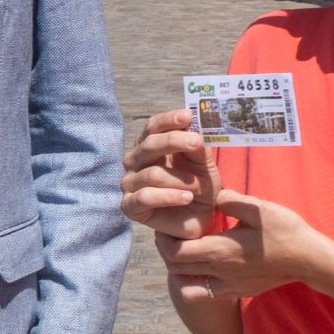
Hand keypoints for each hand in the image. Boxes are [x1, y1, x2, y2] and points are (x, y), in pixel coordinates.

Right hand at [120, 109, 224, 238]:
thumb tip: (193, 129)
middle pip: (148, 145)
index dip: (168, 120)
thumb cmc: (198, 186)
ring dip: (181, 179)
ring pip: (151, 174)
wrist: (198, 218)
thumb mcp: (203, 164)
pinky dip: (169, 196)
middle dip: (174, 142)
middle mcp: (135, 162)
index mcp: (150, 146)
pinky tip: (187, 198)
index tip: (188, 116)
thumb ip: (196, 148)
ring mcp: (129, 184)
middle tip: (197, 142)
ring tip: (200, 186)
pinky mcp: (129, 206)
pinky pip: (146, 197)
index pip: (152, 127)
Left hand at [162, 188, 333, 300]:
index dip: (164, 238)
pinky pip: (201, 295)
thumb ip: (229, 200)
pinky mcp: (235, 292)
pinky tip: (198, 269)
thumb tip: (210, 194)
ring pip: (184, 283)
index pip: (174, 250)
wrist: (310, 259)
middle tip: (170, 234)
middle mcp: (218, 272)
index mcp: (219, 250)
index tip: (167, 224)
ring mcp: (227, 285)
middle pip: (174, 266)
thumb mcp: (258, 208)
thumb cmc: (286, 231)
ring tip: (182, 250)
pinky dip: (191, 284)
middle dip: (166, 250)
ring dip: (176, 268)